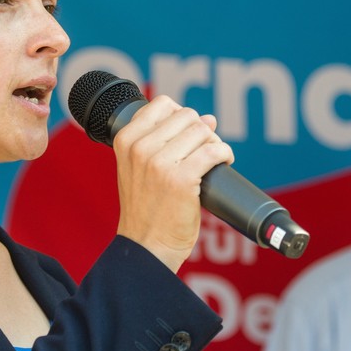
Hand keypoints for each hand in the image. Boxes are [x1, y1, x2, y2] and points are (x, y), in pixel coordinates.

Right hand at [112, 95, 234, 272]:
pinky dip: (225, 154)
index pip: (163, 104)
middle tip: (203, 152)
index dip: (182, 116)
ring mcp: (160, 163)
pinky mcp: (181, 179)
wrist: (147, 245)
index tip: (187, 135)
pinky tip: (224, 163)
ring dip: (214, 143)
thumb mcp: (141, 168)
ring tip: (213, 160)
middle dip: (201, 131)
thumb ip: (166, 140)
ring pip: (203, 131)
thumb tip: (209, 118)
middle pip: (187, 116)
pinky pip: (214, 151)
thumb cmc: (147, 208)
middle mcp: (140, 148)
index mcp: (126, 140)